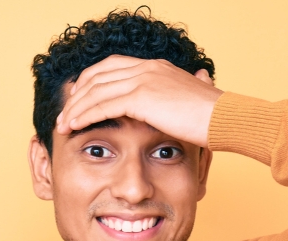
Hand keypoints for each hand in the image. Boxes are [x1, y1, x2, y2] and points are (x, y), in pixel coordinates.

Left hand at [55, 56, 222, 147]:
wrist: (225, 119)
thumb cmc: (212, 118)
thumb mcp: (194, 99)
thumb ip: (185, 92)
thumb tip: (196, 85)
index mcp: (155, 68)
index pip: (111, 67)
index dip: (90, 82)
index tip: (78, 99)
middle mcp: (147, 68)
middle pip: (98, 76)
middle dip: (77, 96)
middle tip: (63, 114)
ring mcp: (143, 80)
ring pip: (96, 90)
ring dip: (75, 108)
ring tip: (62, 125)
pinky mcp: (141, 97)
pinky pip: (103, 105)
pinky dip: (84, 115)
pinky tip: (73, 126)